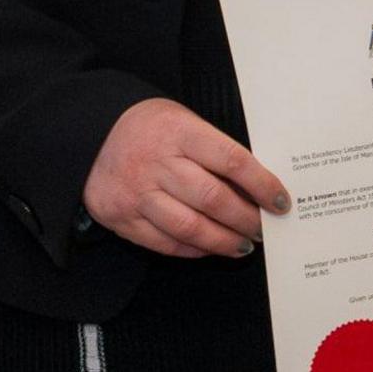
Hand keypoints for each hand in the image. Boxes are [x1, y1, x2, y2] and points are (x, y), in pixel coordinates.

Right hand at [80, 98, 290, 257]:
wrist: (91, 135)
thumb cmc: (151, 127)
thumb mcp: (185, 122)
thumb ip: (216, 150)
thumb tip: (258, 185)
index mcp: (181, 133)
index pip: (233, 161)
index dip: (262, 185)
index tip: (281, 202)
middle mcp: (158, 164)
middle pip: (213, 199)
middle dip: (246, 219)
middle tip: (265, 229)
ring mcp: (137, 194)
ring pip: (189, 227)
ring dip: (223, 241)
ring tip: (243, 245)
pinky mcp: (120, 217)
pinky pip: (163, 242)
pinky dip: (192, 249)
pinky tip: (210, 247)